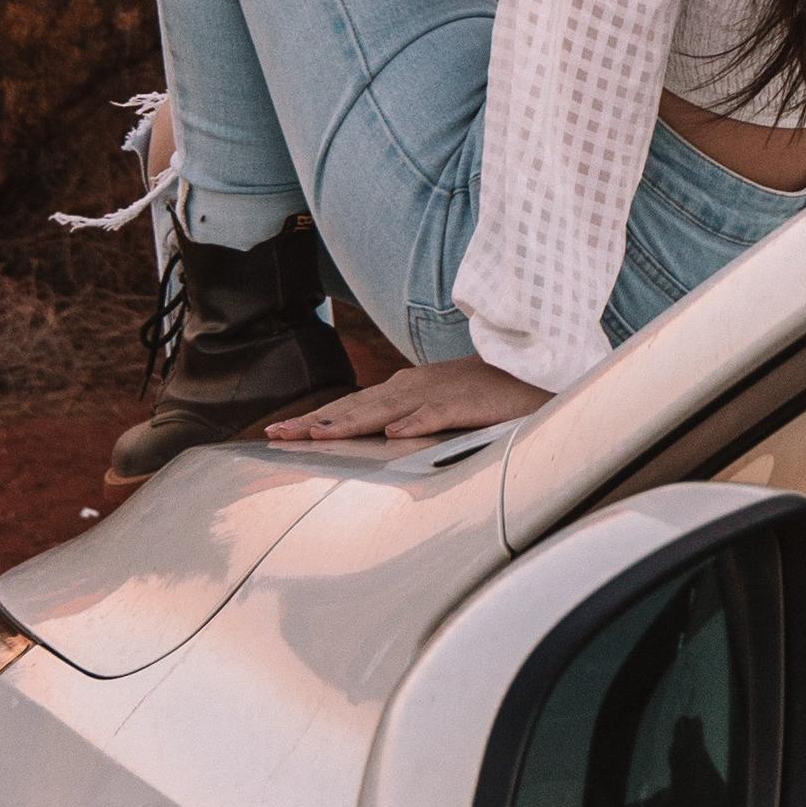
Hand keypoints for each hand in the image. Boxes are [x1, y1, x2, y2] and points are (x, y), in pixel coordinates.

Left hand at [266, 352, 544, 445]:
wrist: (530, 370)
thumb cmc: (483, 392)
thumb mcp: (437, 404)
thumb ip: (408, 416)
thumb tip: (380, 432)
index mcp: (402, 389)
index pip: (349, 406)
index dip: (313, 419)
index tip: (277, 432)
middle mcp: (410, 387)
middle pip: (354, 408)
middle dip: (313, 422)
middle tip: (275, 436)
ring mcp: (435, 393)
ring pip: (384, 411)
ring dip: (348, 423)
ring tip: (315, 436)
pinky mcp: (464, 403)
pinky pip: (435, 416)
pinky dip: (414, 424)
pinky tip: (393, 435)